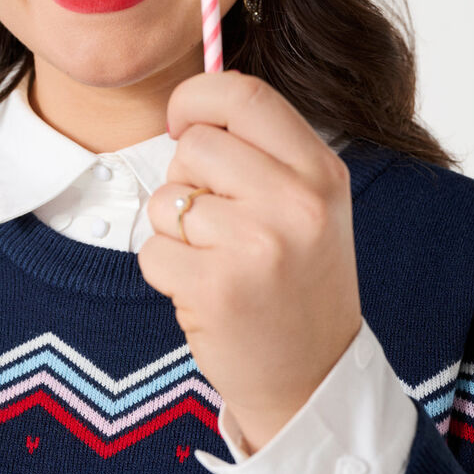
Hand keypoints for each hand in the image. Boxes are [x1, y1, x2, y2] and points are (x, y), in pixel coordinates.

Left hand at [138, 70, 361, 452]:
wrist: (313, 378)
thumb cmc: (299, 282)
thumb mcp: (310, 204)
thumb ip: (263, 151)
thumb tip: (190, 106)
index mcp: (321, 172)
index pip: (245, 95)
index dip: (197, 97)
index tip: (181, 121)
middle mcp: (295, 203)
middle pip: (195, 145)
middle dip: (187, 177)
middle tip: (217, 221)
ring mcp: (257, 247)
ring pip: (167, 198)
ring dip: (176, 230)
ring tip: (218, 261)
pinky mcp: (216, 289)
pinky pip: (152, 250)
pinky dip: (166, 271)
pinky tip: (205, 292)